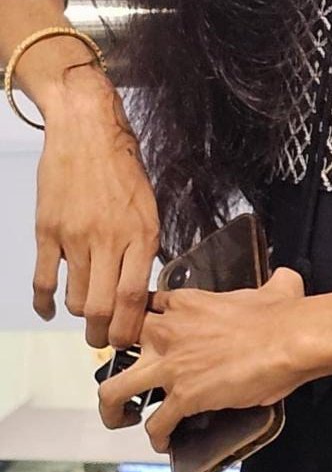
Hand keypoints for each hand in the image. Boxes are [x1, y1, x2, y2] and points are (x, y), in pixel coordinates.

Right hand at [34, 77, 159, 348]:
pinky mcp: (48, 231)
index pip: (134, 298)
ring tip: (84, 315)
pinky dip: (44, 303)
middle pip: (103, 308)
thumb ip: (143, 247)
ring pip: (75, 298)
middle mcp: (109, 239)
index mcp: (141, 233)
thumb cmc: (121, 166)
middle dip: (103, 334)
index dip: (129, 329)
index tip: (127, 341)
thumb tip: (137, 290)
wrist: (86, 130)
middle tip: (102, 338)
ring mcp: (75, 236)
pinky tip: (47, 309)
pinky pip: (44, 280)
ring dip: (80, 315)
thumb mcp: (147, 206)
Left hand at [98, 267, 305, 452]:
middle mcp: (167, 331)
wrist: (287, 340)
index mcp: (184, 302)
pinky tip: (165, 440)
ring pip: (114, 389)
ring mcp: (171, 366)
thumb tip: (284, 280)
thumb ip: (271, 282)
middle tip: (130, 376)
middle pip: (117, 343)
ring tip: (124, 418)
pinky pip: (155, 424)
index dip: (144, 325)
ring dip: (114, 408)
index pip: (143, 309)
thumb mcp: (274, 286)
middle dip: (117, 360)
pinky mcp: (183, 397)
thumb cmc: (280, 314)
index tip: (150, 339)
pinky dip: (158, 436)